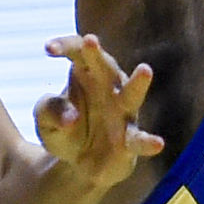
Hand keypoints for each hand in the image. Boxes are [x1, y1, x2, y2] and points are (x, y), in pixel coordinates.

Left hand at [34, 35, 164, 192]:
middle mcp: (109, 85)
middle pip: (103, 65)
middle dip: (96, 54)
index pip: (77, 50)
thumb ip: (49, 112)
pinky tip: (157, 144)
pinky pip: (140, 139)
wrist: (79, 162)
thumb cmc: (64, 130)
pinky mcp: (131, 139)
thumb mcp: (46, 121)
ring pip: (132, 94)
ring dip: (138, 83)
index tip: (48, 49)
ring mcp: (123, 111)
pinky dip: (148, 142)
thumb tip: (70, 118)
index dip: (64, 46)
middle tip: (90, 41)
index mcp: (85, 72)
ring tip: (145, 70)